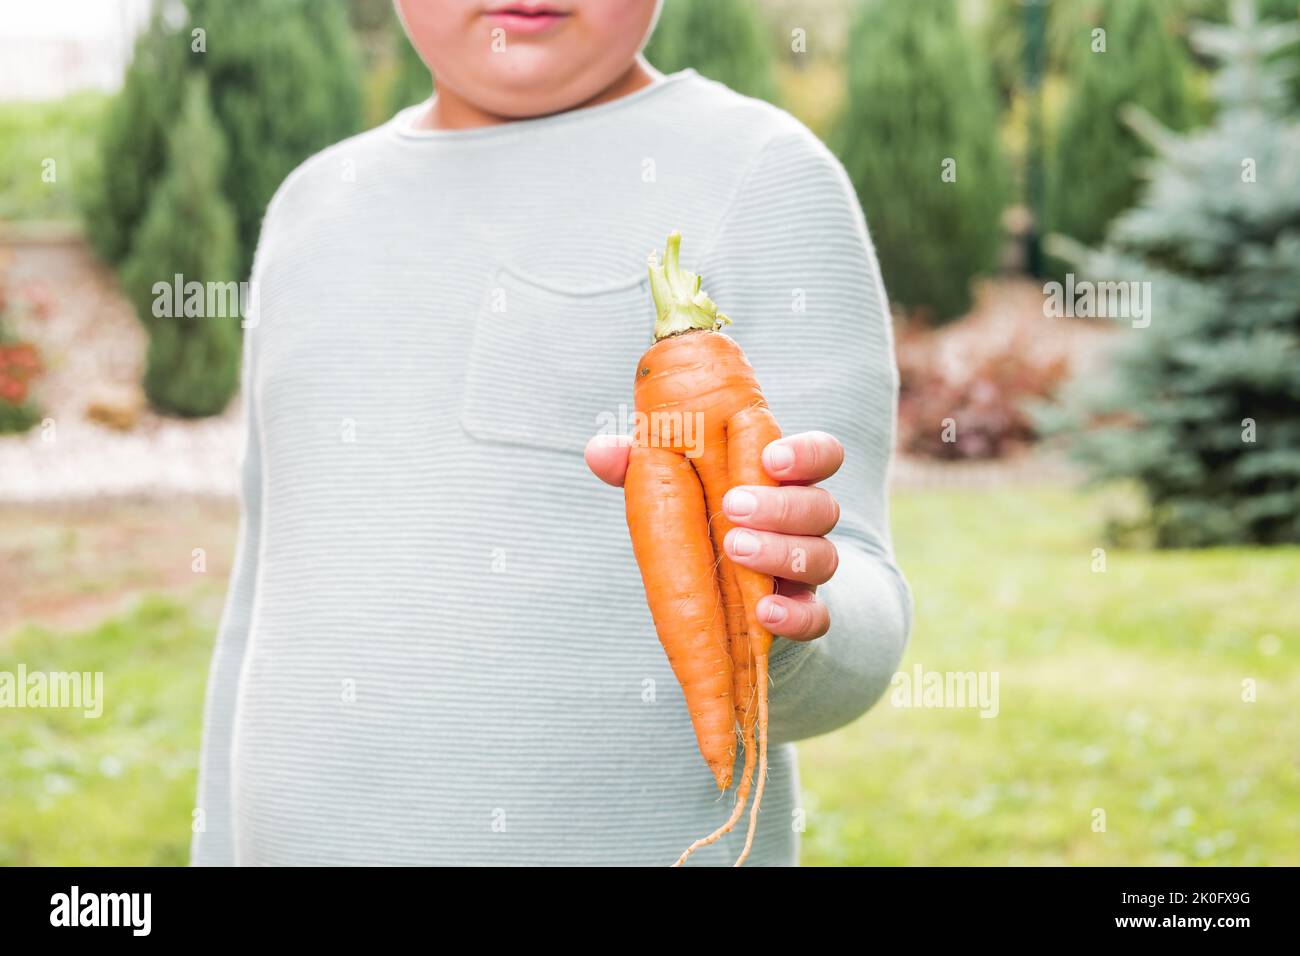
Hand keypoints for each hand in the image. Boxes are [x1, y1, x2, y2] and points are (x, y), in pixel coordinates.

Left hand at [585, 430, 843, 641]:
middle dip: (780, 505)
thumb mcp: (674, 490)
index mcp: (784, 482)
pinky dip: (793, 615)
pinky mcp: (803, 615)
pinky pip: (816, 618)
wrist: (735, 598)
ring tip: (735, 549)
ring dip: (781, 553)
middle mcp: (805, 523)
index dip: (806, 454)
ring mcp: (808, 570)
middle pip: (822, 507)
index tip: (770, 457)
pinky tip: (764, 612)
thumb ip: (642, 467)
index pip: (822, 456)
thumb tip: (600, 453)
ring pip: (823, 557)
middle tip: (732, 506)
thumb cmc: (702, 522)